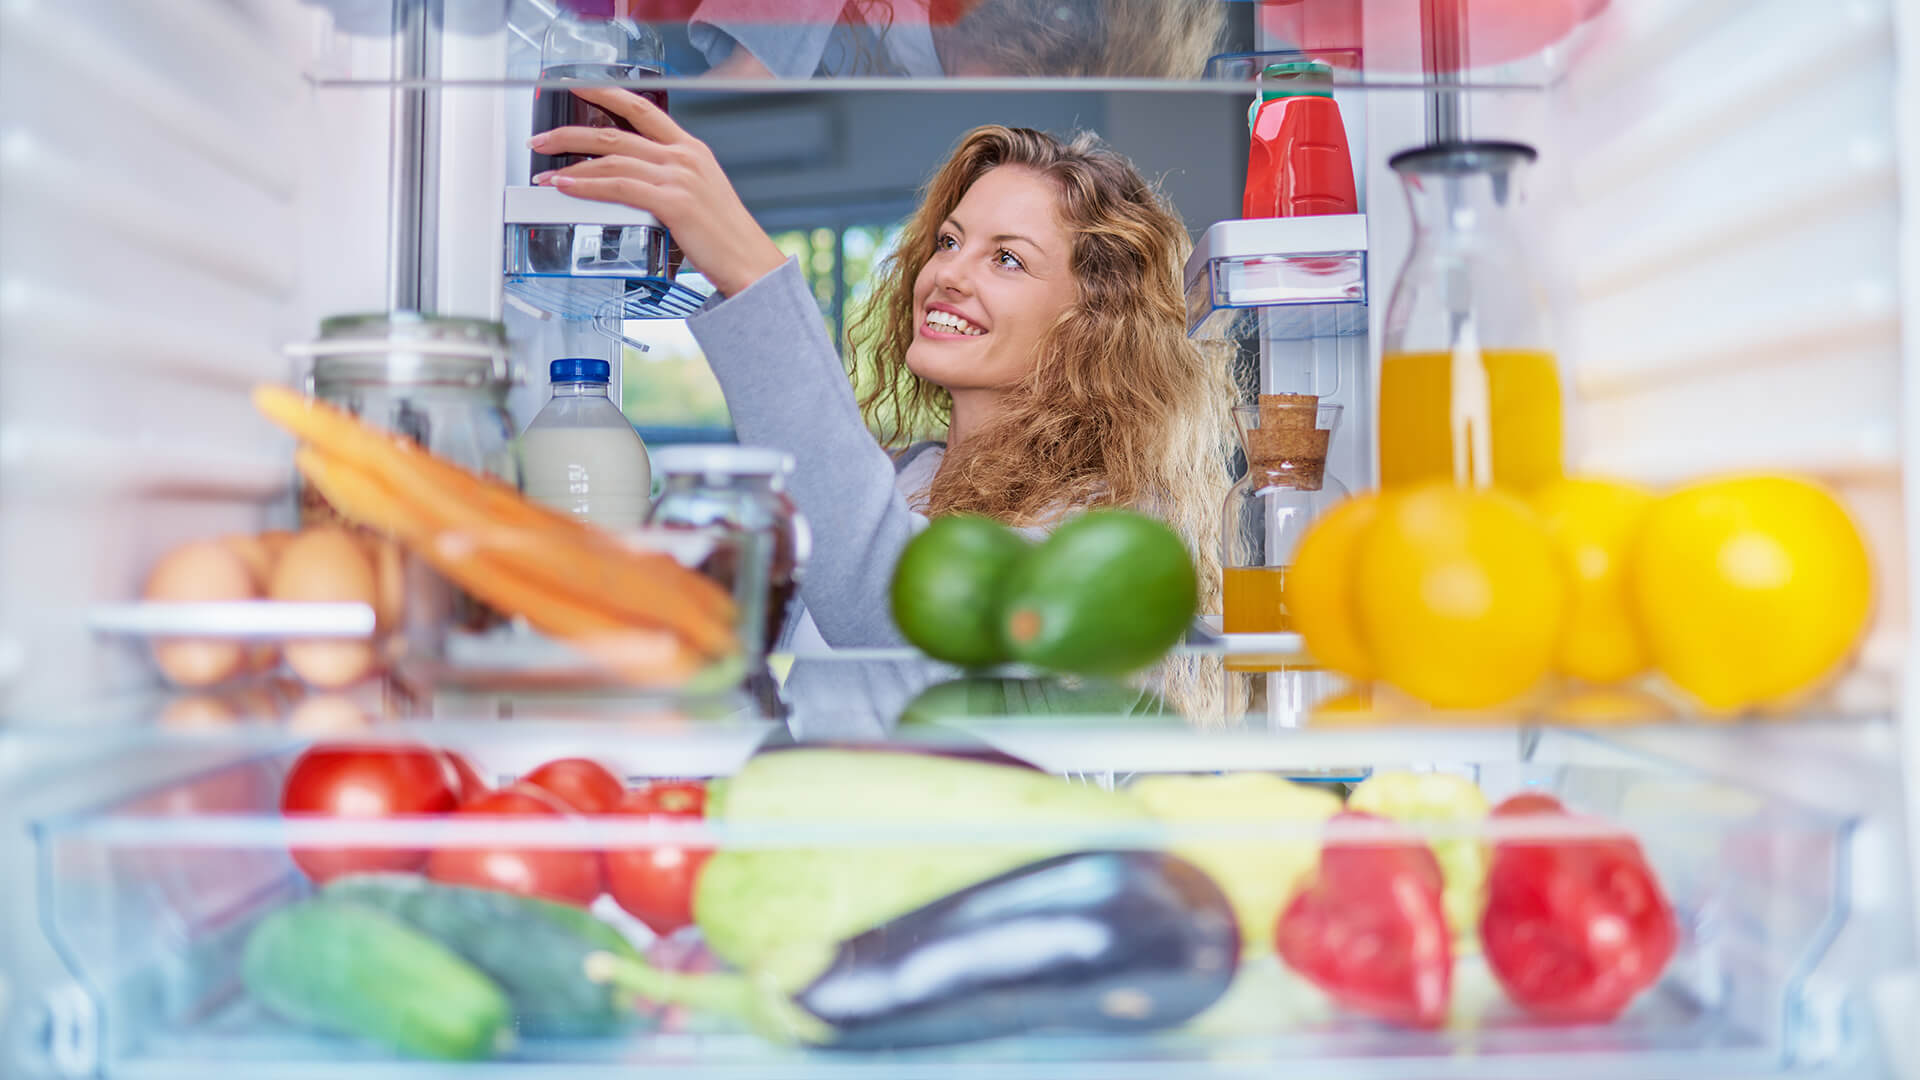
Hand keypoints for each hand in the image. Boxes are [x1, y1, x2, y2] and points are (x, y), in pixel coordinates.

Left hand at [529, 87, 786, 297]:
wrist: (750, 263)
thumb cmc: (725, 236)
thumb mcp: (699, 193)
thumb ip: (666, 180)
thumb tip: (625, 183)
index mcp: (691, 149)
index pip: (642, 108)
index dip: (606, 94)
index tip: (577, 87)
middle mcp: (684, 156)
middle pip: (616, 133)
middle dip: (570, 134)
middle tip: (542, 139)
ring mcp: (679, 177)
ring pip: (611, 159)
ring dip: (570, 165)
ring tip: (545, 174)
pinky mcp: (673, 202)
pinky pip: (618, 187)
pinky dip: (587, 186)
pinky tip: (567, 187)